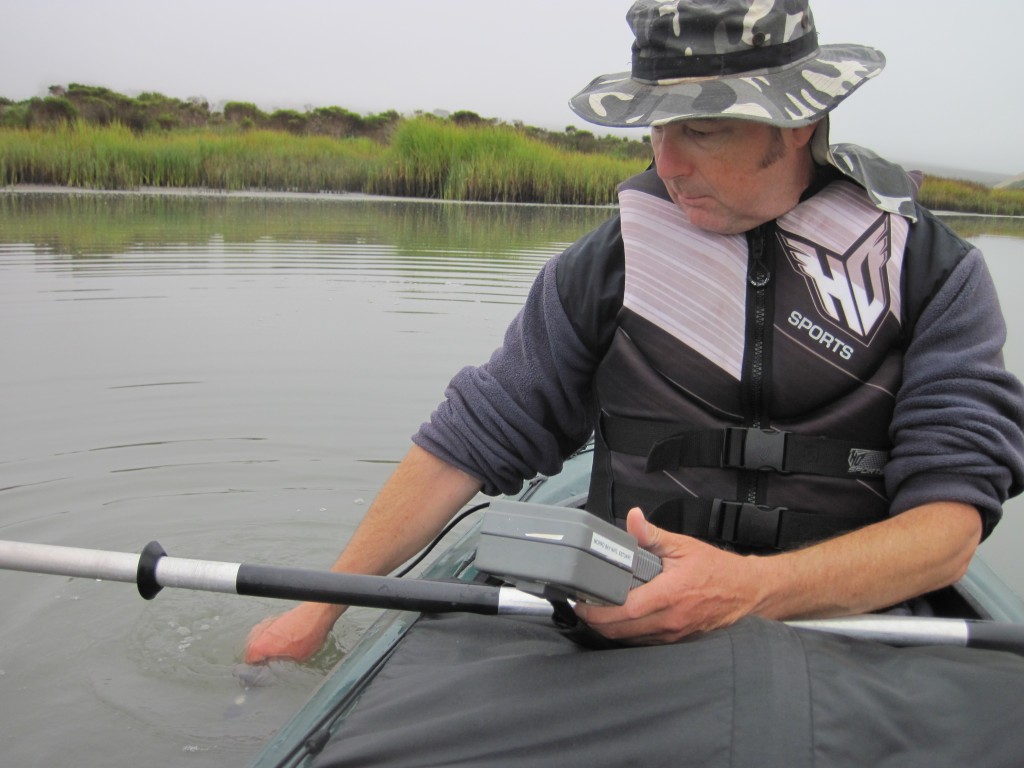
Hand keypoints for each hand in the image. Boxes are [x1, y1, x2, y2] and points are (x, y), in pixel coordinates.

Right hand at [244, 602, 339, 663]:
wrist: (317, 612)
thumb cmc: (309, 634)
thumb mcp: (297, 657)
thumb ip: (282, 661)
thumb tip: (277, 663)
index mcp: (262, 645)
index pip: (248, 660)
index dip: (254, 668)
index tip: (261, 671)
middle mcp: (260, 632)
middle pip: (249, 647)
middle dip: (256, 656)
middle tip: (265, 663)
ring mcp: (266, 623)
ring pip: (255, 637)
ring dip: (260, 645)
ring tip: (270, 653)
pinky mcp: (274, 617)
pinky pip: (264, 629)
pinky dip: (266, 636)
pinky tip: (276, 641)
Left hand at [573, 508, 763, 644]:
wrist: (747, 592)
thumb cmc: (717, 569)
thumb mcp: (683, 546)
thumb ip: (652, 535)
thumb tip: (633, 519)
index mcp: (670, 594)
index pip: (625, 610)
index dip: (598, 611)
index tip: (582, 602)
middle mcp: (671, 619)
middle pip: (622, 631)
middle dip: (597, 623)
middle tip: (583, 607)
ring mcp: (675, 634)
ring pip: (632, 640)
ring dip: (611, 630)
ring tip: (598, 611)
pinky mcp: (678, 641)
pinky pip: (645, 642)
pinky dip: (629, 634)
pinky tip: (622, 620)